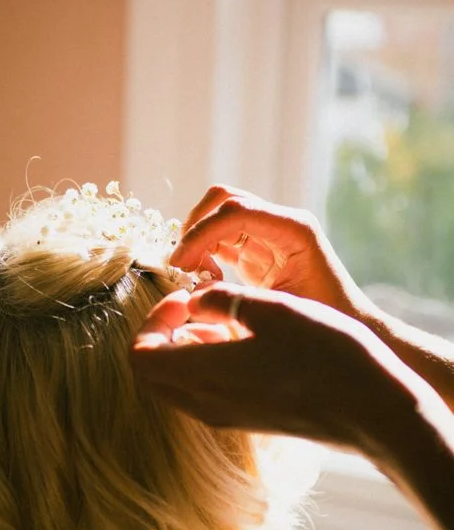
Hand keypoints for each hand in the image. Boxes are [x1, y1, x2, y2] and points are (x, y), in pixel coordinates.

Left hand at [132, 283, 413, 453]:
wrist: (372, 410)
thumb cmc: (324, 354)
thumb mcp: (270, 310)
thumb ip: (220, 301)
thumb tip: (194, 301)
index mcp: (202, 375)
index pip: (139, 356)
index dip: (151, 320)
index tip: (184, 297)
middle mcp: (205, 404)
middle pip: (152, 373)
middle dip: (162, 334)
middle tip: (193, 305)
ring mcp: (226, 417)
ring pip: (178, 383)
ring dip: (185, 347)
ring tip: (223, 318)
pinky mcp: (247, 420)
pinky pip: (205, 393)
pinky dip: (207, 363)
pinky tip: (244, 340)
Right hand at [170, 186, 369, 318]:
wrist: (349, 330)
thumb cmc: (323, 324)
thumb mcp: (280, 312)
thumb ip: (238, 298)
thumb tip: (195, 290)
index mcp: (293, 230)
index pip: (234, 212)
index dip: (200, 234)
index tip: (180, 264)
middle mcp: (281, 223)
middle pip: (224, 200)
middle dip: (195, 227)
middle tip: (182, 264)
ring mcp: (270, 234)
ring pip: (219, 215)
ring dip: (198, 239)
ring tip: (195, 274)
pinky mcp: (259, 250)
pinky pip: (222, 238)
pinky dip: (205, 252)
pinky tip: (206, 279)